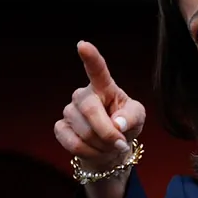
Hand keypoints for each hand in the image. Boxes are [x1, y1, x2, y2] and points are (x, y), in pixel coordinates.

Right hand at [54, 41, 146, 172]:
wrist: (109, 148)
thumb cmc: (124, 126)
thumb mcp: (137, 119)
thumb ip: (131, 117)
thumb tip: (117, 124)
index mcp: (104, 86)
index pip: (97, 69)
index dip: (90, 57)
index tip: (82, 45)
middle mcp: (83, 95)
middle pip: (90, 110)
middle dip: (108, 132)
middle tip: (121, 144)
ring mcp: (69, 111)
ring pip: (84, 132)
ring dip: (102, 145)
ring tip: (108, 146)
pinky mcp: (60, 128)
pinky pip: (74, 144)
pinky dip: (90, 153)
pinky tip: (95, 150)